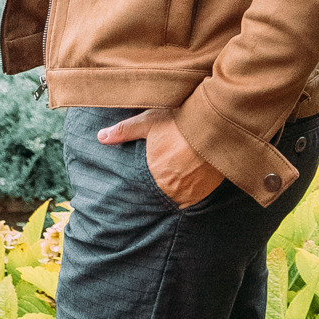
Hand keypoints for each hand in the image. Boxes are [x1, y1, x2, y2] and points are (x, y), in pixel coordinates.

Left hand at [99, 110, 223, 207]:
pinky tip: (193, 177)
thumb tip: (100, 137)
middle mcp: (173, 188)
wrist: (218, 123)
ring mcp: (192, 192)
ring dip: (178, 190)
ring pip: (179, 197)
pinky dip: (193, 190)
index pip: (143, 188)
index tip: (148, 176)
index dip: (145, 182)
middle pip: (162, 193)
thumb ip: (124, 131)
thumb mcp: (149, 121)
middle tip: (165, 175)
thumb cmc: (181, 120)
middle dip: (161, 185)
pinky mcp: (208, 190)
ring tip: (179, 176)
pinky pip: (196, 197)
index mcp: (155, 174)